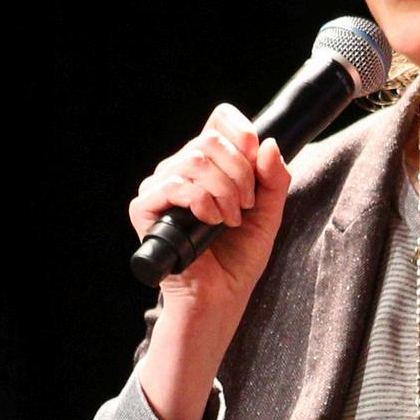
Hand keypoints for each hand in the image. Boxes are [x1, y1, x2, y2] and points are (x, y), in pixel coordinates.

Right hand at [129, 104, 290, 419]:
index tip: (256, 156)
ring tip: (230, 220)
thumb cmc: (239, 258)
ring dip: (223, 190)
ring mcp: (160, 188)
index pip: (218, 121)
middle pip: (209, 139)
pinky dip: (201, 201)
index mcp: (208, 165)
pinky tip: (211, 223)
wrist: (219, 298)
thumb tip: (268, 144)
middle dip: (239, 172)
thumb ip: (274, 179)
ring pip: (194, 159)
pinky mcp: (145, 209)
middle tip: (245, 206)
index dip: (239, 129)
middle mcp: (180, 170)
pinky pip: (173, 184)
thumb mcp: (268, 214)